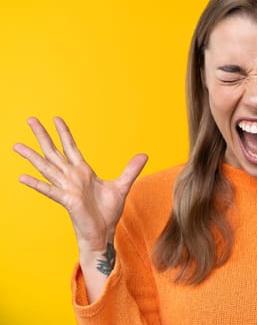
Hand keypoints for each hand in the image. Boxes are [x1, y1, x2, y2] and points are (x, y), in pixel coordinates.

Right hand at [14, 117, 147, 252]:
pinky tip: (22, 177)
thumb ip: (131, 170)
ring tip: (16, 145)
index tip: (56, 119)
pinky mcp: (67, 201)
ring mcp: (67, 188)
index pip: (71, 148)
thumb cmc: (107, 212)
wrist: (104, 233)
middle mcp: (72, 178)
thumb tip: (144, 155)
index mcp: (83, 172)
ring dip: (32, 156)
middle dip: (43, 136)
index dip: (64, 133)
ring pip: (47, 168)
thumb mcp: (122, 186)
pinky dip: (37, 184)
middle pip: (54, 152)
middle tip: (30, 119)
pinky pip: (50, 191)